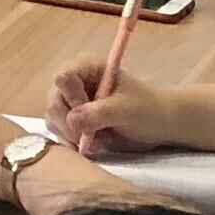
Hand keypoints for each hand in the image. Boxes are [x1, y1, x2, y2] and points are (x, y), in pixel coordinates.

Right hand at [42, 59, 191, 158]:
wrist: (160, 125)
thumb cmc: (147, 110)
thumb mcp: (125, 110)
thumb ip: (98, 113)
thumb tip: (71, 121)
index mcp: (87, 68)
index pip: (63, 78)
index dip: (72, 98)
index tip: (89, 113)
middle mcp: (75, 82)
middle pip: (54, 101)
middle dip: (68, 123)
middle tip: (89, 138)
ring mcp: (72, 102)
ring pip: (54, 119)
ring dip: (70, 135)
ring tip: (96, 142)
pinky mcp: (73, 121)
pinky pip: (59, 132)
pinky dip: (72, 142)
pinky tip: (92, 145)